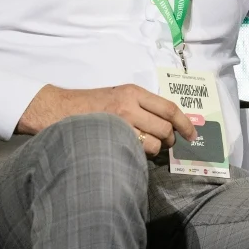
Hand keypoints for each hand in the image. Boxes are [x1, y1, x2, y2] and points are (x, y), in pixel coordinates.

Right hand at [16, 83, 196, 155]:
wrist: (57, 109)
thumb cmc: (89, 104)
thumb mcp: (119, 96)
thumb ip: (141, 106)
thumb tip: (164, 124)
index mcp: (134, 92)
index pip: (169, 108)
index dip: (184, 124)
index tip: (192, 135)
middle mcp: (130, 105)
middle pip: (165, 128)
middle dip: (169, 140)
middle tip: (164, 145)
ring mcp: (120, 122)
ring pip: (153, 143)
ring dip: (154, 150)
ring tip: (145, 149)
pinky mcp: (111, 137)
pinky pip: (136, 151)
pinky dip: (139, 155)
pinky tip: (131, 153)